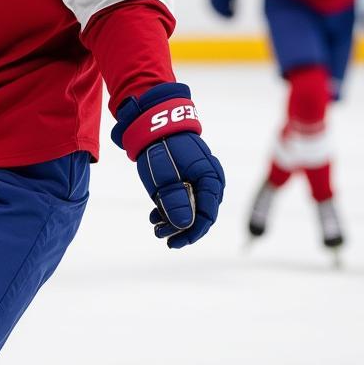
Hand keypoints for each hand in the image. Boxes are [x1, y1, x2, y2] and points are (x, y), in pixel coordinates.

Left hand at [112, 83, 224, 248]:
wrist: (152, 121)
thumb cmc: (160, 147)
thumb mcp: (164, 176)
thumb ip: (175, 200)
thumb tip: (183, 226)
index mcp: (210, 178)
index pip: (207, 215)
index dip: (192, 233)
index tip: (174, 243)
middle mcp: (210, 178)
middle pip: (200, 213)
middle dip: (180, 228)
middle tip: (159, 234)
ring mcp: (200, 176)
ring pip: (191, 206)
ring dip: (173, 219)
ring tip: (154, 223)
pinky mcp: (189, 174)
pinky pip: (185, 196)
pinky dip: (171, 206)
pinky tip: (155, 214)